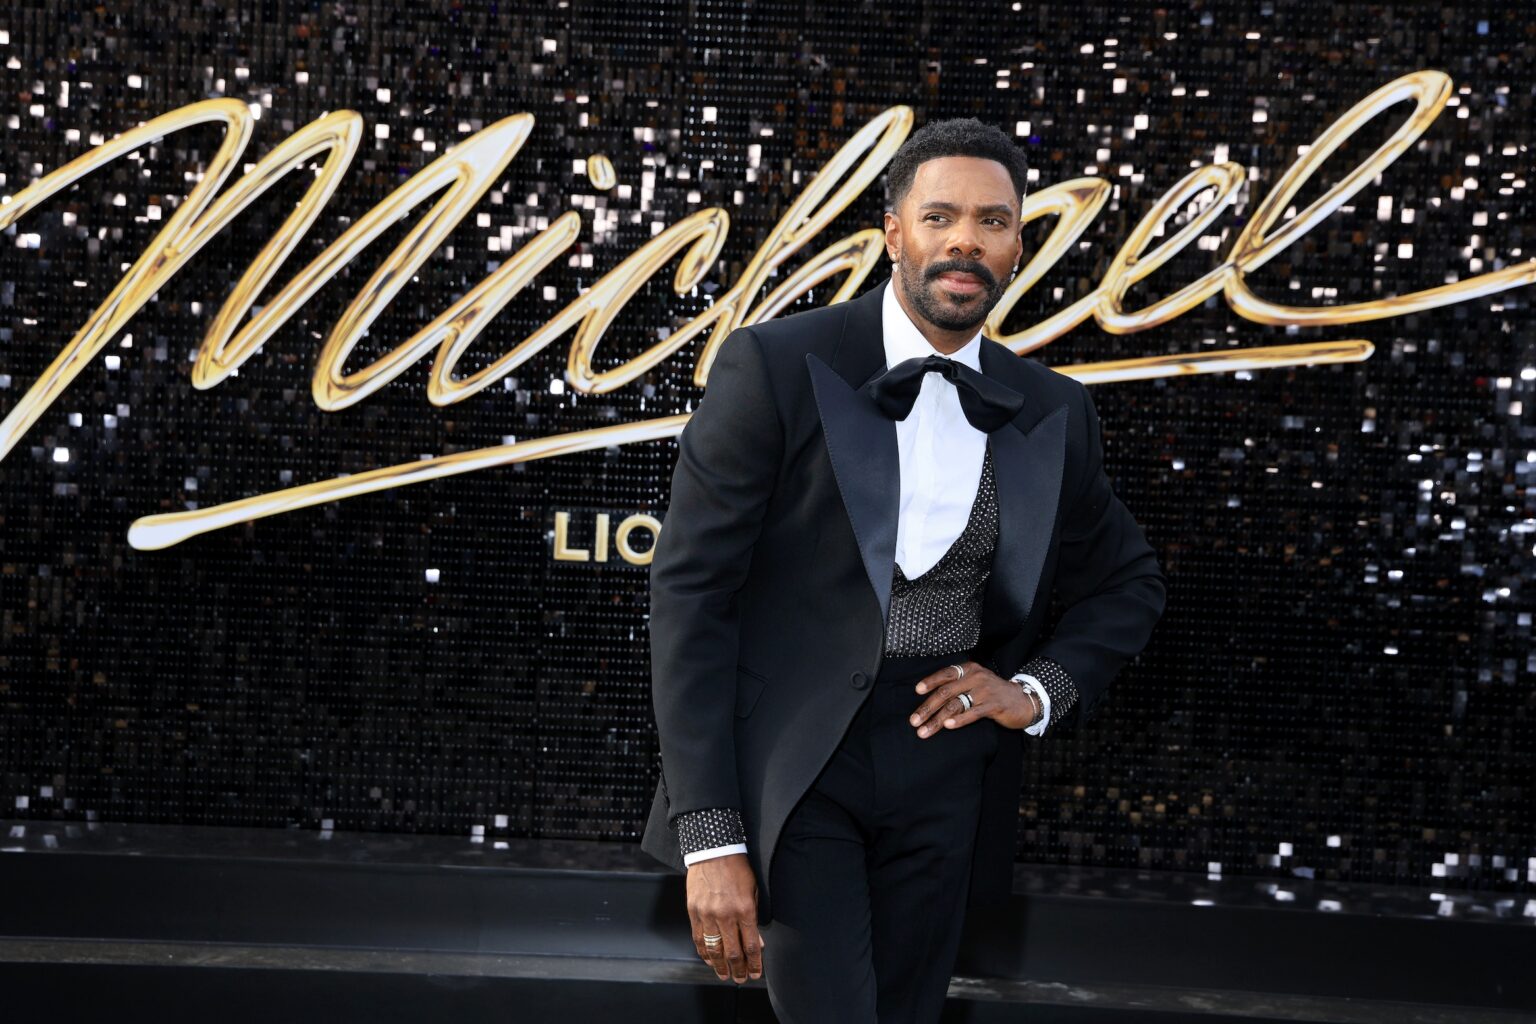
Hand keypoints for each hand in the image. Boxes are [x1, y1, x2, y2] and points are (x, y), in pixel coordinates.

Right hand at [686, 852, 763, 982]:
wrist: (712, 850)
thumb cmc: (737, 868)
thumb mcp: (753, 890)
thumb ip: (755, 918)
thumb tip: (758, 943)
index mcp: (744, 909)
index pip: (751, 945)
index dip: (755, 964)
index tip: (756, 974)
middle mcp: (726, 915)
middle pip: (733, 952)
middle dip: (739, 970)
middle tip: (741, 979)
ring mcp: (708, 915)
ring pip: (714, 950)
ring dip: (720, 966)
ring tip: (725, 975)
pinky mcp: (694, 912)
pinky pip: (699, 939)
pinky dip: (705, 953)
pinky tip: (710, 961)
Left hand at [909, 660, 1039, 736]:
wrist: (1023, 700)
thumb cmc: (993, 693)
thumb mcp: (975, 682)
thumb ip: (957, 686)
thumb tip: (930, 698)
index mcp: (969, 670)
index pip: (946, 674)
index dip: (930, 682)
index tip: (917, 691)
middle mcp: (976, 678)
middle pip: (946, 692)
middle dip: (927, 708)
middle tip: (914, 721)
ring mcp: (985, 691)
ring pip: (956, 705)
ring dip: (937, 719)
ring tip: (924, 731)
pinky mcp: (994, 706)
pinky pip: (973, 713)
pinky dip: (959, 720)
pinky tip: (948, 726)